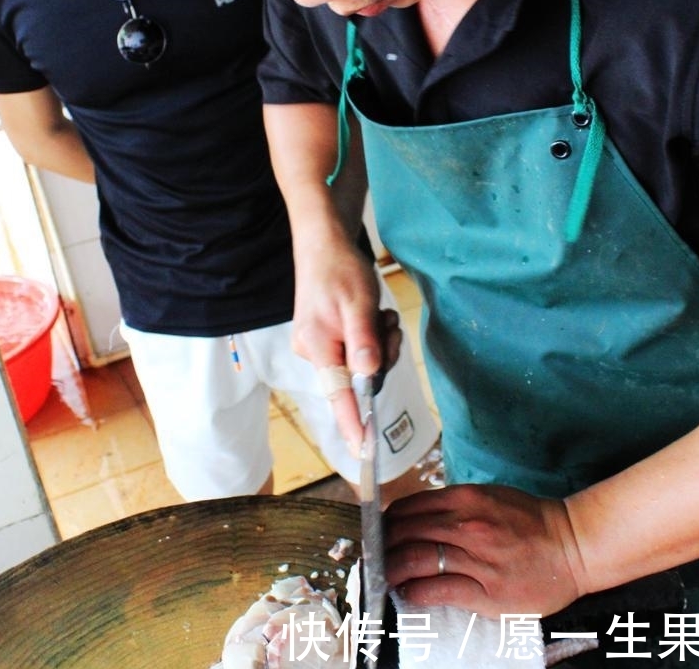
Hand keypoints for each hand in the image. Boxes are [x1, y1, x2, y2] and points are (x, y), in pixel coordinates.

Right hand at [292, 240, 401, 450]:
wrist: (324, 245)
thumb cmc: (340, 271)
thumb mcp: (358, 304)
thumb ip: (364, 342)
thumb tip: (368, 378)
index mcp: (318, 347)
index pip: (338, 395)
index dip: (353, 425)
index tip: (366, 453)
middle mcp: (314, 352)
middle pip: (359, 378)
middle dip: (381, 355)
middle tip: (385, 324)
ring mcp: (320, 347)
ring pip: (364, 364)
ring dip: (380, 342)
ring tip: (377, 314)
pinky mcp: (328, 340)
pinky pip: (360, 351)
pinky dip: (373, 337)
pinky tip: (371, 315)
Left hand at [384, 484, 585, 616]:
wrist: (571, 546)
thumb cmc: (529, 520)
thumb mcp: (487, 496)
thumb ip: (452, 504)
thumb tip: (415, 516)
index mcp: (464, 499)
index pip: (407, 509)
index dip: (385, 523)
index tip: (378, 534)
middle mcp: (466, 524)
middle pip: (405, 534)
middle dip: (382, 548)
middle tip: (373, 559)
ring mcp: (476, 557)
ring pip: (416, 560)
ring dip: (392, 571)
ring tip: (383, 578)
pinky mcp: (487, 590)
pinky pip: (439, 590)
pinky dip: (415, 592)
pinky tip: (407, 594)